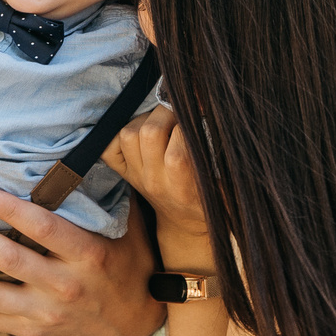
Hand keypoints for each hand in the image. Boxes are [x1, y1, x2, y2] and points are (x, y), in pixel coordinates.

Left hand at [0, 190, 164, 335]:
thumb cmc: (130, 260)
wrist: (137, 321)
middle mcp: (66, 285)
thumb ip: (106, 192)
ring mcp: (47, 312)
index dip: (12, 212)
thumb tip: (93, 145)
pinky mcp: (34, 330)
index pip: (45, 229)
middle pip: (10, 261)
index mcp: (89, 254)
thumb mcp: (130, 225)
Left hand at [105, 105, 215, 277]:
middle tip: (182, 113)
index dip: (190, 124)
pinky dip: (121, 135)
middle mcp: (155, 181)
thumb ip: (222, 154)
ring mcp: (137, 176)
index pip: (179, 148)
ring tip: (165, 122)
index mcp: (183, 187)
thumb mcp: (226, 185)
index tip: (201, 113)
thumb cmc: (211, 198)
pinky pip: (109, 148)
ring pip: (129, 134)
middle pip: (150, 132)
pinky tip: (141, 133)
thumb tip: (212, 112)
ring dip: (146, 120)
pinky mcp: (125, 173)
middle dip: (168, 112)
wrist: (186, 223)